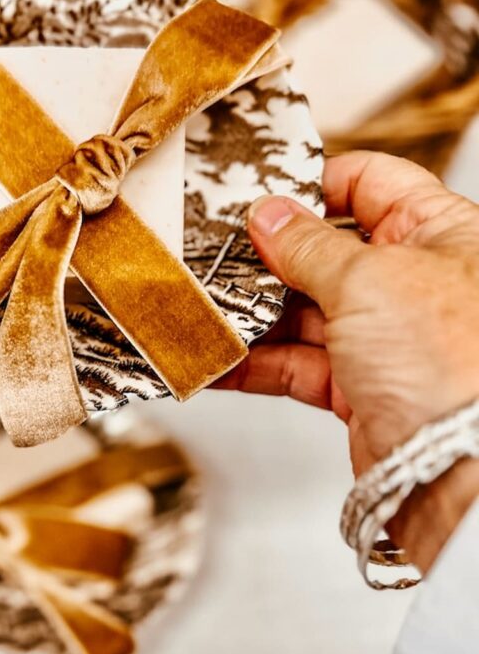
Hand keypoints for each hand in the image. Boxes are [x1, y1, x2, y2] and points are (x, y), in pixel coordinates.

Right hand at [214, 151, 478, 572]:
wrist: (455, 468)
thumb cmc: (448, 359)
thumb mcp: (369, 279)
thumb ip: (309, 245)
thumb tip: (270, 216)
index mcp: (439, 233)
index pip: (373, 185)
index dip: (315, 185)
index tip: (260, 195)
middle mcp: (413, 282)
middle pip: (326, 252)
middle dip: (266, 256)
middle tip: (212, 253)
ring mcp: (384, 338)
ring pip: (304, 312)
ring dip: (250, 312)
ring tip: (201, 306)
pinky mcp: (357, 389)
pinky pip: (295, 365)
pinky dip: (252, 363)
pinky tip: (214, 358)